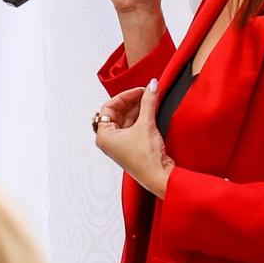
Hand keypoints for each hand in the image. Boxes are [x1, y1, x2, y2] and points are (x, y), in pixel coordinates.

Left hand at [93, 81, 173, 196]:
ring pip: (126, 118)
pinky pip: (133, 125)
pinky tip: (151, 108)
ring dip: (138, 107)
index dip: (124, 96)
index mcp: (104, 136)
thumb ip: (148, 102)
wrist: (159, 176)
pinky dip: (141, 116)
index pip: (108, 107)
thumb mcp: (146, 125)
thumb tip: (152, 86)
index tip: (139, 90)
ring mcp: (120, 143)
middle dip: (132, 101)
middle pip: (117, 112)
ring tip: (151, 98)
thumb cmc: (146, 159)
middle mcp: (109, 140)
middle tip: (146, 92)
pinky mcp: (132, 145)